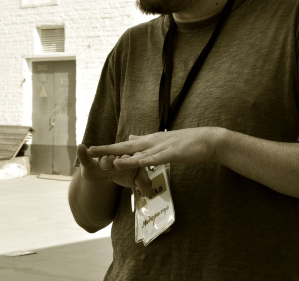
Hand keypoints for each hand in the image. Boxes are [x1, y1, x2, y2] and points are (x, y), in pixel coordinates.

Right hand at [75, 144, 152, 195]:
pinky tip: (80, 147)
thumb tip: (150, 192)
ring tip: (108, 158)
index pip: (131, 158)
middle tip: (120, 158)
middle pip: (117, 157)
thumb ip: (141, 182)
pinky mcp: (88, 163)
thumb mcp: (132, 179)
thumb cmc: (121, 173)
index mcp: (126, 159)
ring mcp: (101, 160)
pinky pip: (84, 158)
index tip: (135, 157)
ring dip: (106, 159)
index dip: (133, 158)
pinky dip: (81, 153)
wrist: (102, 175)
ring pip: (104, 159)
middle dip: (120, 158)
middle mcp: (115, 157)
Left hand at [86, 127, 223, 169]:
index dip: (110, 148)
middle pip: (127, 146)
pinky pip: (157, 158)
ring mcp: (163, 146)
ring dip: (124, 156)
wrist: (209, 140)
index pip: (127, 145)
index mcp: (151, 140)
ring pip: (140, 153)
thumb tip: (130, 137)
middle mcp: (154, 141)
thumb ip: (146, 141)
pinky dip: (145, 160)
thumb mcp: (164, 141)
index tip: (93, 150)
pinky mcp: (173, 153)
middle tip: (90, 151)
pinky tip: (136, 162)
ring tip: (108, 160)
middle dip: (108, 149)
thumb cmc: (189, 143)